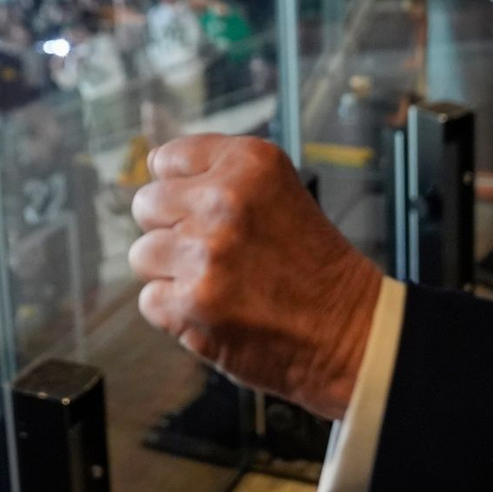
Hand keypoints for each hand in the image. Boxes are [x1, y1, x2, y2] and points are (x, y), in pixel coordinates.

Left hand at [129, 135, 381, 419]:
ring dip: (171, 272)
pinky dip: (176, 311)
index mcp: (249, 162)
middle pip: (147, 204)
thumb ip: (219, 173)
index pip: (167, 159)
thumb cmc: (314, 266)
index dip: (180, 188)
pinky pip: (150, 299)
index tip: (198, 206)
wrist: (350, 332)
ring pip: (142, 254)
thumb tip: (153, 165)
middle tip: (210, 249)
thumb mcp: (277, 189)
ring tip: (216, 281)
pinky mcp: (191, 303)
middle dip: (170, 229)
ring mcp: (204, 252)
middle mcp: (224, 200)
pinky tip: (215, 308)